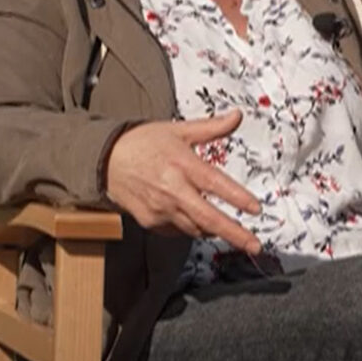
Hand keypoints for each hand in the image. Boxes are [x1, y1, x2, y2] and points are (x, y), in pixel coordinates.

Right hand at [105, 110, 261, 254]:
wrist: (105, 160)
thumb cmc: (143, 142)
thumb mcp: (179, 130)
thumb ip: (211, 127)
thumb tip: (237, 116)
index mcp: (181, 164)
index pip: (215, 183)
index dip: (237, 197)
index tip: (256, 208)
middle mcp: (172, 189)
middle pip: (208, 217)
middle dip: (234, 233)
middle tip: (254, 244)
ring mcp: (160, 208)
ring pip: (195, 228)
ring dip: (214, 230)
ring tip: (230, 230)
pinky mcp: (150, 221)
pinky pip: (178, 230)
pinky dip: (192, 227)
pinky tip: (197, 219)